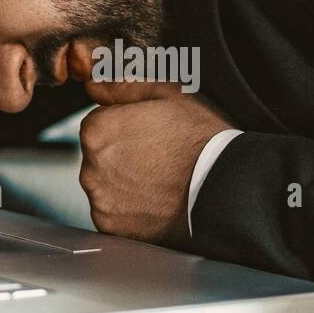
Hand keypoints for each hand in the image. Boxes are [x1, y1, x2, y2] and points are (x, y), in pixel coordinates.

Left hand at [79, 79, 233, 248]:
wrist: (223, 188)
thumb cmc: (200, 139)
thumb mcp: (167, 94)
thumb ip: (121, 86)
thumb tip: (93, 86)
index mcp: (97, 129)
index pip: (97, 123)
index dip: (126, 126)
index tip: (150, 134)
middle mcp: (90, 166)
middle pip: (98, 156)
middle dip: (121, 155)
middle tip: (158, 157)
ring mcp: (100, 199)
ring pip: (105, 185)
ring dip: (124, 182)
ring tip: (159, 180)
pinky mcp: (111, 225)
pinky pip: (113, 213)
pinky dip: (129, 209)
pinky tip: (155, 200)